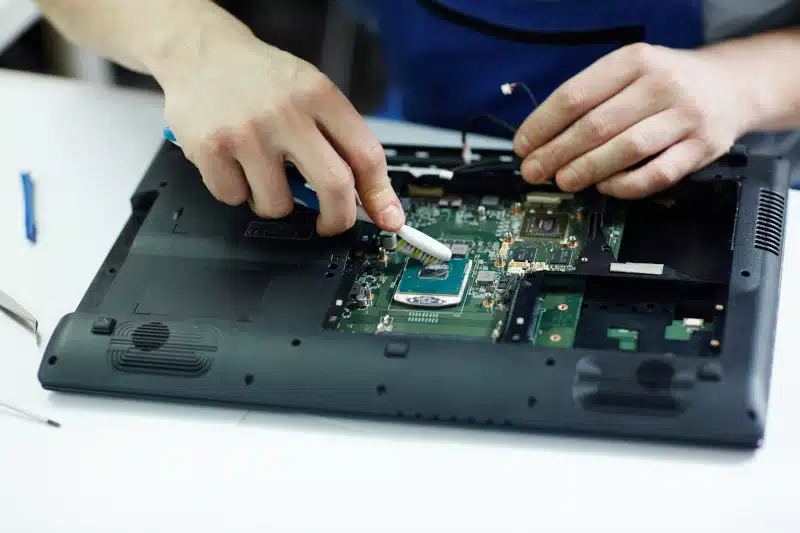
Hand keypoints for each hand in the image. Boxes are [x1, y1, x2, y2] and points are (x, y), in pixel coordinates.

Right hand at [157, 30, 404, 234]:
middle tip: (329, 223)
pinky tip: (233, 164)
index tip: (387, 217)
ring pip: (278, 204)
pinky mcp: (211, 149)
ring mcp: (247, 132)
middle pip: (334, 187)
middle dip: (336, 219)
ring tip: (263, 173)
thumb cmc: (260, 79)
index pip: (366, 155)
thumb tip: (367, 197)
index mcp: (319, 96)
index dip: (381, 195)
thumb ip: (338, 139)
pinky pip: (235, 199)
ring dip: (274, 202)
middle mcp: (286, 112)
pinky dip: (236, 192)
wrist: (199, 53)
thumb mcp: (309, 92)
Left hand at [513, 43, 754, 197]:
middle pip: (596, 125)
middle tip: (534, 171)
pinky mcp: (702, 148)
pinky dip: (625, 185)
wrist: (732, 85)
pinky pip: (657, 174)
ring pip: (626, 149)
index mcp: (634, 60)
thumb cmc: (667, 83)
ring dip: (587, 170)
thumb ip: (590, 98)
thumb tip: (540, 139)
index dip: (542, 125)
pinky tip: (605, 187)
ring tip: (563, 181)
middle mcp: (661, 84)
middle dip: (556, 153)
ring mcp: (685, 117)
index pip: (575, 96)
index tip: (522, 146)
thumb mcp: (629, 72)